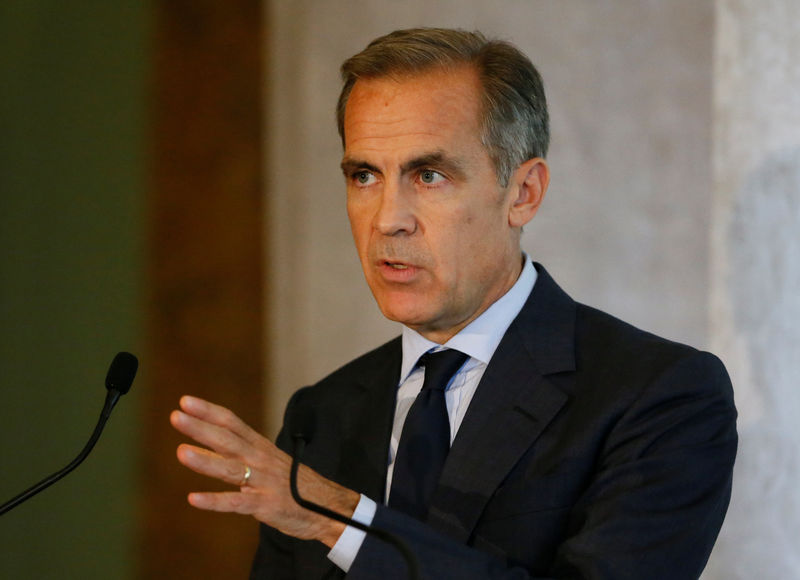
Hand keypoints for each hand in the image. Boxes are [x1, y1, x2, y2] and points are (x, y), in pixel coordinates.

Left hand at [170, 395, 358, 547]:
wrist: (329, 507)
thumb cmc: (296, 484)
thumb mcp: (271, 461)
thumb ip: (246, 452)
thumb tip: (215, 442)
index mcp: (260, 447)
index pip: (232, 423)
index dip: (209, 411)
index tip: (185, 401)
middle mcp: (260, 460)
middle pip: (227, 440)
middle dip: (200, 428)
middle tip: (176, 416)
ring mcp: (263, 482)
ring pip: (230, 469)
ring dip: (205, 460)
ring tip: (180, 452)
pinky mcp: (266, 505)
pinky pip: (236, 502)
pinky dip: (215, 501)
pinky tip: (193, 498)